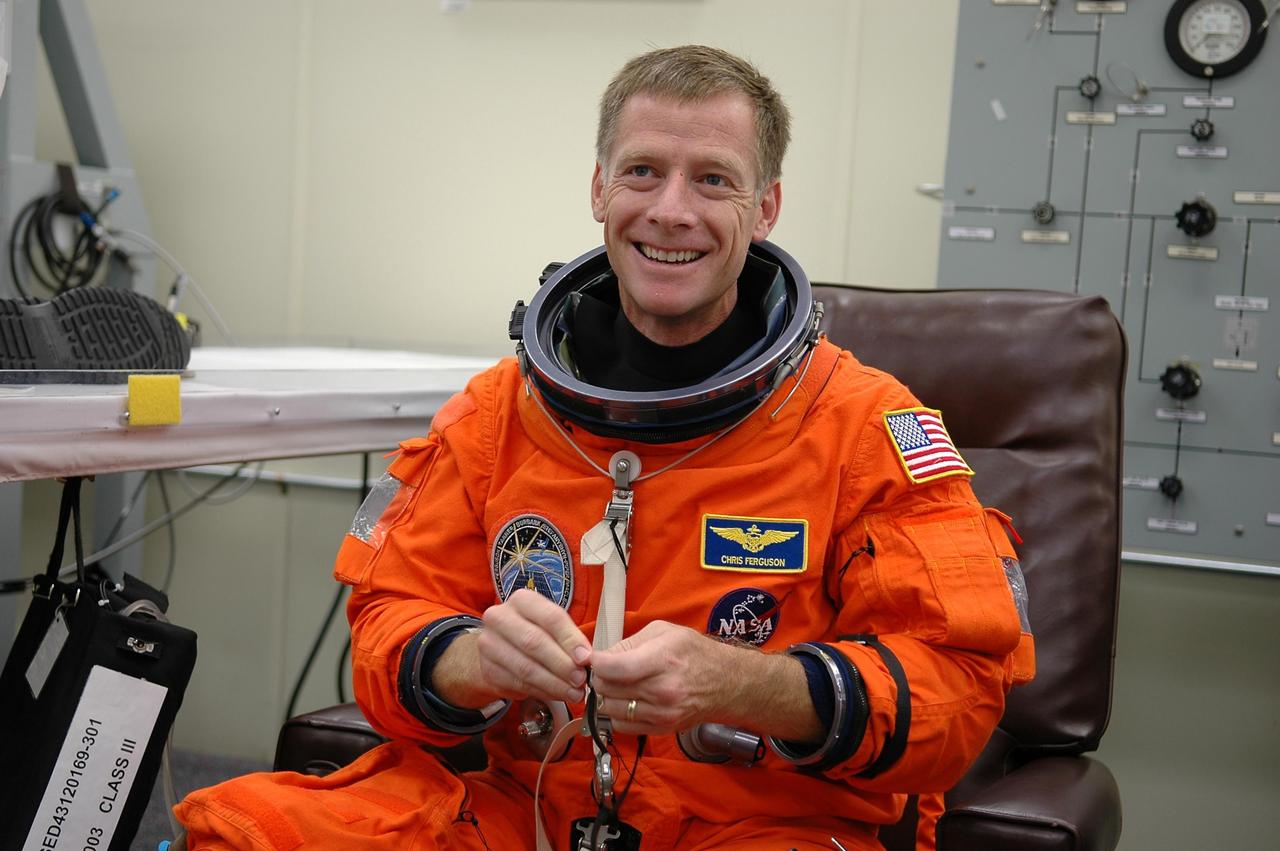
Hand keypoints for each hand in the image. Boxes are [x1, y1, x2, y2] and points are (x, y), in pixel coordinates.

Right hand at [437, 589, 590, 707]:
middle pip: (534, 642)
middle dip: (562, 664)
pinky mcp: (488, 669)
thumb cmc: (532, 632)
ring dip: (554, 683)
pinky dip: (542, 692)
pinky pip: (518, 684)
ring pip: (526, 668)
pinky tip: (557, 694)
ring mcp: (489, 644)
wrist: (498, 649)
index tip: (586, 658)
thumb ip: (568, 638)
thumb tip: (586, 659)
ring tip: (573, 692)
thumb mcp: (551, 627)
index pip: (550, 617)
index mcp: (522, 601)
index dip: (570, 640)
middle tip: (580, 679)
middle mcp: (500, 618)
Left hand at [587, 621, 734, 735]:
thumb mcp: (664, 632)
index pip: (612, 668)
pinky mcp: (660, 729)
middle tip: (605, 669)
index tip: (593, 658)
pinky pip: (621, 725)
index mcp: (661, 661)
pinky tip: (628, 698)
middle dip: (599, 677)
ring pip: (610, 709)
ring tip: (617, 683)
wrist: (726, 684)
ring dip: (607, 696)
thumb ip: (629, 642)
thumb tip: (601, 656)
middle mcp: (661, 691)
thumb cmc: (695, 653)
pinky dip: (618, 712)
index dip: (595, 662)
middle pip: (606, 689)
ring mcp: (661, 714)